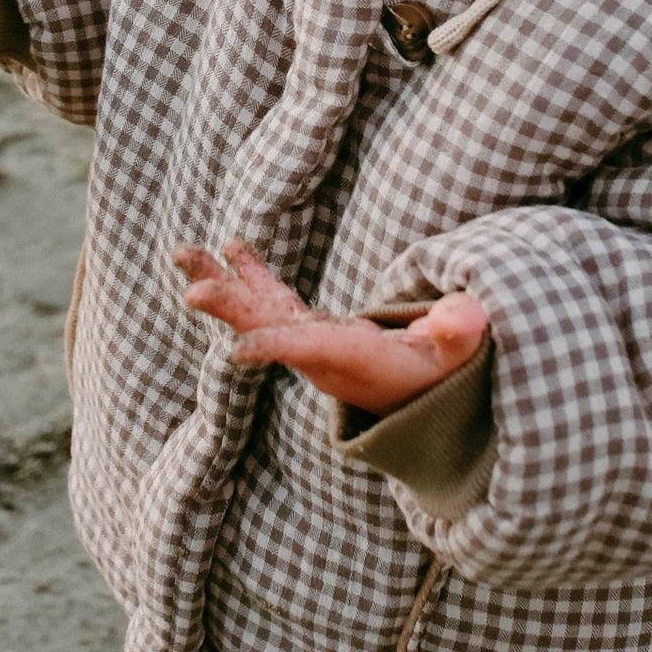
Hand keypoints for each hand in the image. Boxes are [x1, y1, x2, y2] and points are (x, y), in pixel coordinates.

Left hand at [175, 240, 488, 416]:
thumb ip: (457, 336)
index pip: (305, 353)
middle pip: (264, 326)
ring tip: (180, 251)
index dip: (272, 349)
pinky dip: (249, 273)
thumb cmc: (433, 380)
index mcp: (346, 360)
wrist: (416, 404)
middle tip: (190, 291)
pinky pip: (271, 298)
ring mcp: (307, 339)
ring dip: (220, 280)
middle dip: (228, 307)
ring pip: (255, 307)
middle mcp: (315, 352)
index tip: (236, 351)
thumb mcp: (452, 361)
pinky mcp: (309, 329)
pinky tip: (228, 247)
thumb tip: (470, 314)